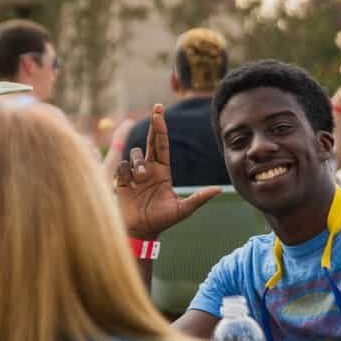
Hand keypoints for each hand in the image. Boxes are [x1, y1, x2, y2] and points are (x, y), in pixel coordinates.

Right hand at [115, 104, 221, 237]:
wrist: (141, 231)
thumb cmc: (162, 221)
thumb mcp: (183, 209)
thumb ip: (200, 198)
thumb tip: (219, 190)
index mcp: (162, 171)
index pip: (162, 145)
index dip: (161, 128)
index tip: (160, 112)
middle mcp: (149, 169)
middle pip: (151, 140)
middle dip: (154, 124)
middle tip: (157, 109)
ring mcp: (133, 174)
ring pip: (135, 154)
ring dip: (139, 163)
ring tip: (140, 179)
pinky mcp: (121, 181)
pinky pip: (121, 167)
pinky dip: (125, 172)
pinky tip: (129, 184)